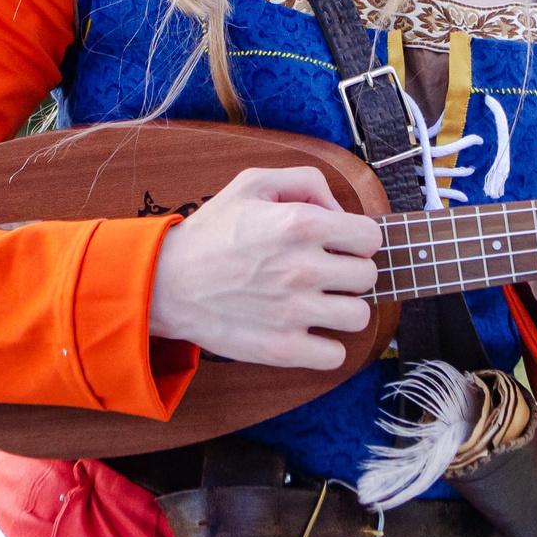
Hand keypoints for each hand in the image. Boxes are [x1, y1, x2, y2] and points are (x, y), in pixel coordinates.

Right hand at [149, 166, 381, 369]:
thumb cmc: (211, 233)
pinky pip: (336, 355)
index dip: (356, 237)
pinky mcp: (283, 348)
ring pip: (359, 315)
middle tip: (324, 272)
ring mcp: (294, 312)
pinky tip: (308, 331)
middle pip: (368, 275)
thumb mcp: (252, 184)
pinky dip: (326, 346)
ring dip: (343, 308)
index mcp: (300, 223)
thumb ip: (305, 181)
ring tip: (318, 302)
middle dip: (350, 270)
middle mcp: (302, 268)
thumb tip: (339, 210)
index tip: (338, 244)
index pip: (370, 236)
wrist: (165, 283)